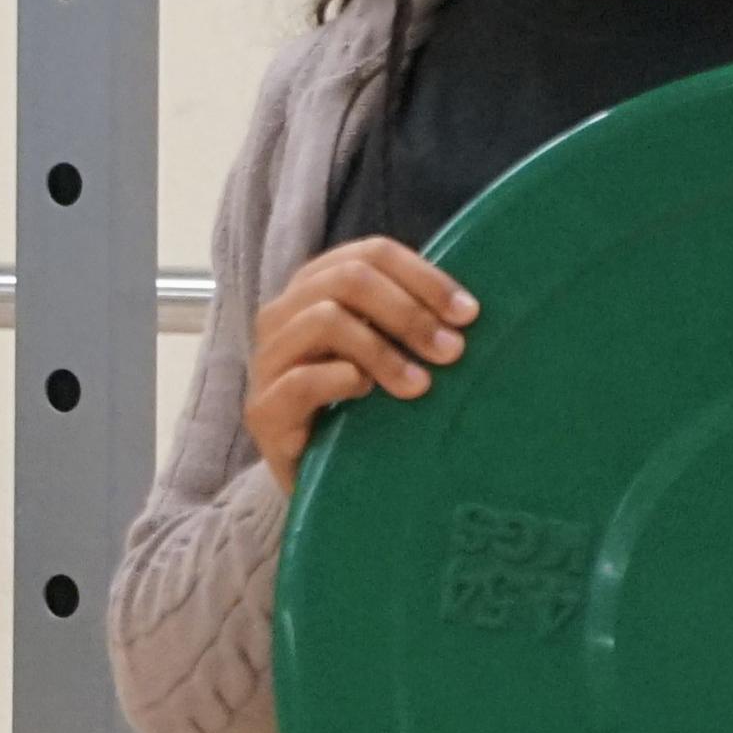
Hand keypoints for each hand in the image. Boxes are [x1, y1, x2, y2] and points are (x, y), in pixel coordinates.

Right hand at [244, 236, 476, 490]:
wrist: (316, 478)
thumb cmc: (358, 409)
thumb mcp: (385, 354)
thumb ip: (408, 322)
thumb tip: (468, 309)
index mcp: (316, 287)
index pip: (371, 254)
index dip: (424, 277)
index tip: (467, 314)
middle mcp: (283, 314)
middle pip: (348, 279)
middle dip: (409, 312)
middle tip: (451, 350)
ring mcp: (268, 361)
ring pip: (324, 320)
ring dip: (383, 350)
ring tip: (419, 385)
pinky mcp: (263, 410)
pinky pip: (301, 380)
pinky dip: (342, 380)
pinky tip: (368, 395)